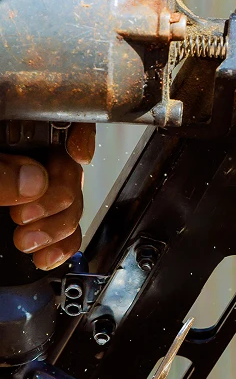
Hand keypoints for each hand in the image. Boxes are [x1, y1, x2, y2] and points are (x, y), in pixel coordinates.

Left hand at [0, 124, 94, 270]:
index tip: (79, 154)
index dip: (80, 134)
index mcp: (11, 135)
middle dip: (58, 196)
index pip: (59, 121)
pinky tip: (46, 256)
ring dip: (59, 226)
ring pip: (72, 201)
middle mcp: (25, 160)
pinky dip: (64, 246)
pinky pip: (66, 230)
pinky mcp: (33, 223)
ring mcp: (28, 192)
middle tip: (25, 216)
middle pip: (69, 166)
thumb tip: (34, 180)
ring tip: (27, 240)